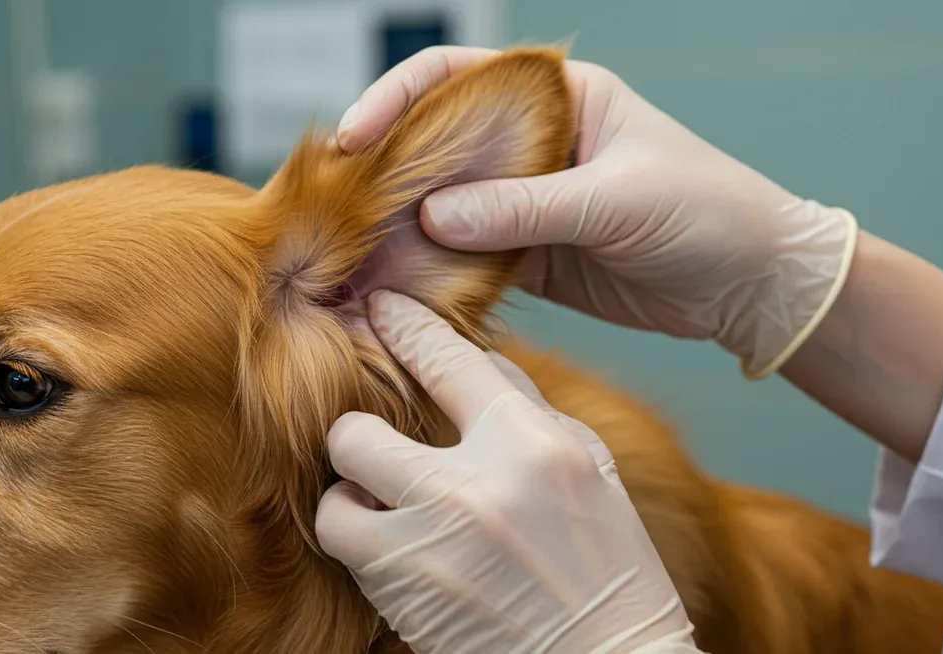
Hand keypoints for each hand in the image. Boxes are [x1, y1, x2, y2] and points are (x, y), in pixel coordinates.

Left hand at [315, 290, 699, 653]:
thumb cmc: (606, 562)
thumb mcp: (586, 466)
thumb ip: (525, 405)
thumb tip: (471, 355)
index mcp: (533, 444)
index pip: (448, 359)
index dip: (403, 325)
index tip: (378, 308)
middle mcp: (476, 488)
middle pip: (358, 430)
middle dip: (360, 435)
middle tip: (378, 448)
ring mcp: (432, 546)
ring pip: (336, 492)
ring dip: (352, 495)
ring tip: (384, 505)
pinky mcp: (404, 596)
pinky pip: (343, 544)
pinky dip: (360, 541)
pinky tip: (396, 546)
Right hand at [338, 46, 857, 378]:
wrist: (753, 286)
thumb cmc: (709, 214)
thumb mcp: (618, 201)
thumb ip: (525, 208)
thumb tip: (434, 217)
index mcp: (559, 99)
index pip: (458, 78)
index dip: (397, 97)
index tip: (354, 137)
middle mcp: (533, 144)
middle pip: (438, 143)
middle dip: (385, 170)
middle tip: (334, 205)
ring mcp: (526, 202)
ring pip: (444, 205)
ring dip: (400, 227)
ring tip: (352, 254)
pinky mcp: (529, 256)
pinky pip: (466, 257)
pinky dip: (432, 270)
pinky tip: (397, 287)